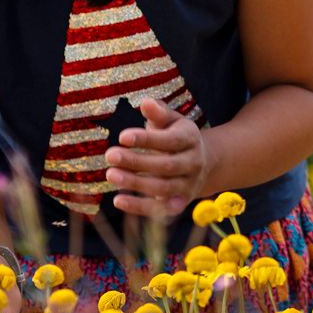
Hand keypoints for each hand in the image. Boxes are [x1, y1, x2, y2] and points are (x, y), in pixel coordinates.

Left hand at [105, 97, 211, 216]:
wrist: (202, 162)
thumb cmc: (176, 136)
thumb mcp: (171, 121)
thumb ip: (159, 113)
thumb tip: (146, 102)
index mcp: (191, 139)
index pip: (170, 141)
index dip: (147, 140)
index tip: (122, 136)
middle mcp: (193, 163)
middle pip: (166, 166)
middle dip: (137, 162)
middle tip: (109, 155)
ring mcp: (188, 185)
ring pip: (163, 188)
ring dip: (135, 183)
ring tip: (110, 174)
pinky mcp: (179, 203)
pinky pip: (160, 209)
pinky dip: (139, 207)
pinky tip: (118, 200)